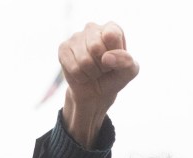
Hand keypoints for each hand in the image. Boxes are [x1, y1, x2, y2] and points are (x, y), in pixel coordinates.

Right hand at [59, 21, 138, 147]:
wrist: (95, 94)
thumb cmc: (114, 77)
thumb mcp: (129, 72)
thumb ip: (126, 62)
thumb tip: (106, 58)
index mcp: (111, 28)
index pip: (112, 36)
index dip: (113, 55)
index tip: (113, 61)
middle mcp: (92, 28)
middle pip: (95, 47)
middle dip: (101, 66)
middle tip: (102, 69)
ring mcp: (76, 37)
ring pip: (84, 60)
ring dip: (90, 73)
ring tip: (92, 72)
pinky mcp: (63, 49)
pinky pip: (73, 68)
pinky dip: (80, 77)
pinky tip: (81, 74)